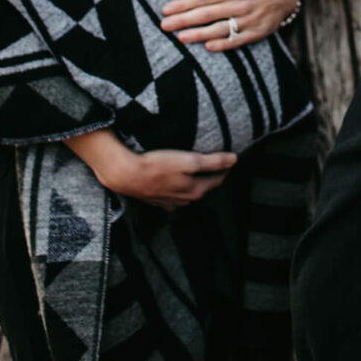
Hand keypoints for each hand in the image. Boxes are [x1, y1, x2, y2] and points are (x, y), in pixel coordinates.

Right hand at [65, 130, 234, 210]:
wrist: (127, 175)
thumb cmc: (158, 166)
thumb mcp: (189, 161)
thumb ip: (213, 162)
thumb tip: (234, 159)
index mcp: (195, 190)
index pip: (217, 180)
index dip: (224, 168)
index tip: (229, 159)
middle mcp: (185, 200)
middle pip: (203, 187)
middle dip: (209, 176)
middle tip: (214, 163)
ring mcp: (169, 202)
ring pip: (187, 193)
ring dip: (192, 183)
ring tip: (193, 170)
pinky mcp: (156, 200)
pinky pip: (172, 195)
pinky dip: (176, 187)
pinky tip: (172, 180)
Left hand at [160, 0, 300, 50]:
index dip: (183, 4)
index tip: (166, 9)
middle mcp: (241, 4)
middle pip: (207, 14)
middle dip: (184, 20)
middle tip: (164, 25)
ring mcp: (249, 20)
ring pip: (220, 29)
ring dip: (199, 34)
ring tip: (181, 37)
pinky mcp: (257, 32)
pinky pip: (237, 40)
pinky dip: (223, 44)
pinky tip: (208, 46)